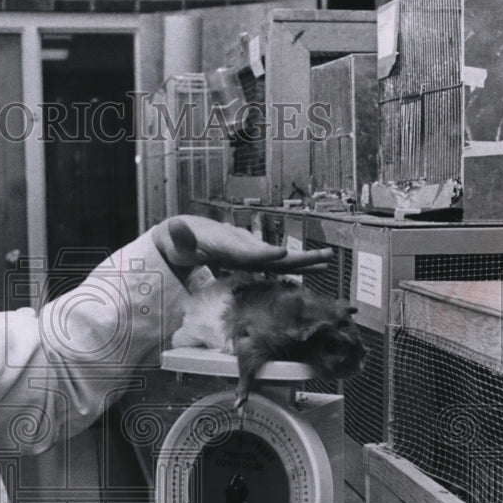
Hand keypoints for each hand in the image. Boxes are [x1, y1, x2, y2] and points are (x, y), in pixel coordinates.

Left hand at [152, 215, 331, 274]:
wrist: (181, 235)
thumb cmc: (178, 241)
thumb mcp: (177, 240)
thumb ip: (180, 237)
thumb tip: (175, 227)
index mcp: (227, 243)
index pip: (248, 252)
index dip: (264, 255)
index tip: (283, 254)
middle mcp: (242, 245)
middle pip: (274, 254)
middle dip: (299, 257)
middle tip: (326, 256)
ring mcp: (247, 251)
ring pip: (278, 259)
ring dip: (302, 261)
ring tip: (327, 262)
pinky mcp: (247, 259)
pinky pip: (272, 265)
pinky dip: (290, 268)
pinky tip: (305, 274)